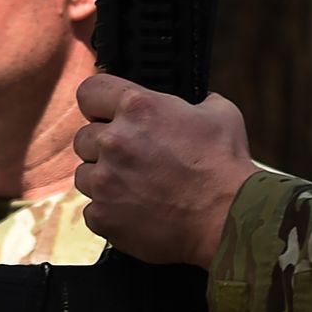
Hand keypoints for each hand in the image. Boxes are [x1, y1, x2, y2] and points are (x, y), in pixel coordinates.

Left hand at [72, 75, 257, 266]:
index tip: (104, 113)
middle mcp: (114, 141)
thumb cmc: (225, 168)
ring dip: (104, 179)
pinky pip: (93, 210)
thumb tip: (196, 104)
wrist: (228, 219)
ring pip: (84, 175)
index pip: (90, 92)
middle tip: (132, 158)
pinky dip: (110, 211)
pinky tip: (136, 210)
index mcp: (138, 108)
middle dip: (104, 147)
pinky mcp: (103, 216)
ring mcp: (105, 181)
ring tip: (135, 187)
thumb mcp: (221, 114)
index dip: (98, 103)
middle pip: (84, 137)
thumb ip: (195, 103)